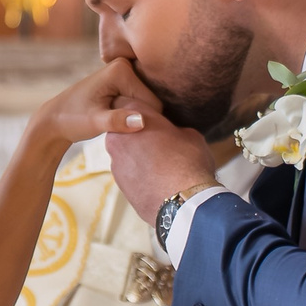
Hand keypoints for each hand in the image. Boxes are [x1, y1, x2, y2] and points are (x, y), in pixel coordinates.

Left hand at [34, 58, 160, 153]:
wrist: (55, 118)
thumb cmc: (71, 119)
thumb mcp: (94, 122)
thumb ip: (117, 121)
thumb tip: (142, 121)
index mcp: (121, 70)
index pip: (153, 103)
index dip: (142, 120)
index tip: (121, 127)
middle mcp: (126, 65)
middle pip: (154, 101)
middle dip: (141, 117)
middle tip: (116, 125)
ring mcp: (126, 72)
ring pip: (149, 103)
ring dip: (138, 116)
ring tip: (115, 122)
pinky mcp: (125, 81)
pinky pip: (142, 102)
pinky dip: (134, 113)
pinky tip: (119, 119)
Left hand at [102, 117, 218, 223]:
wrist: (183, 201)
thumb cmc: (189, 162)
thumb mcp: (190, 135)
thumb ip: (174, 130)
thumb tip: (173, 135)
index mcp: (135, 116)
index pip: (132, 104)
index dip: (147, 112)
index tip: (158, 119)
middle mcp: (118, 136)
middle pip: (125, 130)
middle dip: (139, 134)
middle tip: (160, 142)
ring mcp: (115, 161)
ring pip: (125, 152)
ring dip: (138, 155)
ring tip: (160, 165)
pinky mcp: (118, 183)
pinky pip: (128, 172)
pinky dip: (138, 173)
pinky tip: (156, 179)